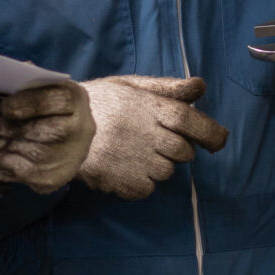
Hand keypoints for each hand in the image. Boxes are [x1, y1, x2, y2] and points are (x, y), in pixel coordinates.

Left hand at [0, 82, 94, 193]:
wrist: (70, 140)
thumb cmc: (48, 108)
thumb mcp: (44, 88)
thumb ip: (26, 81)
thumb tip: (1, 75)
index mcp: (76, 99)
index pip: (56, 101)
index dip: (27, 104)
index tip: (4, 107)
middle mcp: (80, 130)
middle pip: (37, 131)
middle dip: (6, 127)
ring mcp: (68, 158)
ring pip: (25, 152)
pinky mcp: (53, 179)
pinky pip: (20, 171)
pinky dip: (1, 160)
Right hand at [78, 75, 228, 199]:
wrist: (56, 127)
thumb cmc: (97, 103)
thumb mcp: (130, 86)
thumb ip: (167, 88)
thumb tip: (200, 86)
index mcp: (150, 108)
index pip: (190, 120)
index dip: (210, 132)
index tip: (217, 142)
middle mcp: (147, 135)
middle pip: (184, 151)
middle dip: (177, 149)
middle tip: (154, 141)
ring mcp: (135, 161)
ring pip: (167, 172)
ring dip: (158, 165)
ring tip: (132, 152)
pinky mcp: (123, 182)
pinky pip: (147, 188)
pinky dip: (141, 181)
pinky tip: (124, 166)